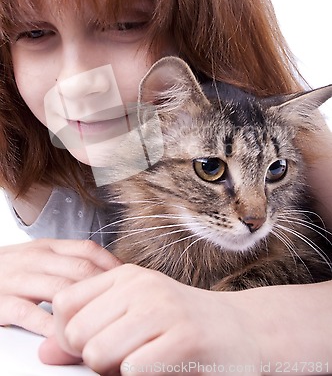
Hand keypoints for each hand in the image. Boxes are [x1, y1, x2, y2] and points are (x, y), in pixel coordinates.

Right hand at [0, 238, 119, 336]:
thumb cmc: (12, 268)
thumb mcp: (39, 256)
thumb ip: (68, 261)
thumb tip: (107, 273)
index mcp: (49, 247)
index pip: (88, 250)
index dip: (112, 265)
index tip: (132, 281)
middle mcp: (37, 259)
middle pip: (80, 270)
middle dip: (106, 290)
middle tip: (125, 307)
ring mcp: (20, 279)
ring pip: (61, 291)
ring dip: (85, 310)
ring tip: (104, 325)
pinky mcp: (2, 301)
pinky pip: (31, 314)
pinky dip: (51, 327)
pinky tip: (66, 337)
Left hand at [40, 264, 262, 374]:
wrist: (241, 330)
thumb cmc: (182, 324)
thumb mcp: (132, 316)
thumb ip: (89, 332)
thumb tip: (45, 352)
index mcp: (126, 276)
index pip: (65, 304)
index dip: (68, 335)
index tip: (91, 345)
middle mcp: (142, 286)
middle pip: (78, 334)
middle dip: (92, 357)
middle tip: (122, 357)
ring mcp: (163, 309)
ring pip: (100, 354)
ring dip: (115, 371)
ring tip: (141, 362)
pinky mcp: (184, 338)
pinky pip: (133, 370)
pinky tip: (160, 366)